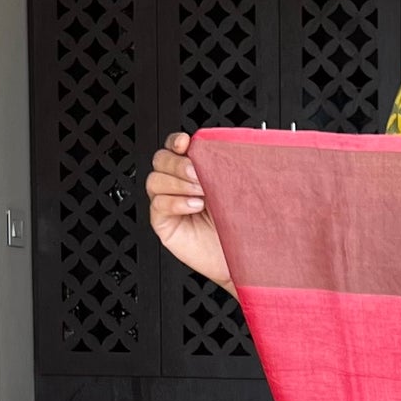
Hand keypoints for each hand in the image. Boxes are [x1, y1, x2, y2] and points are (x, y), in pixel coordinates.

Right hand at [146, 131, 236, 298]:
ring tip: (201, 195)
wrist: (246, 258)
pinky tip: (193, 206)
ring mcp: (171, 203)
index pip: (175, 148)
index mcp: (196, 171)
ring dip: (177, 183)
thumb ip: (224, 167)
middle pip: (161, 160)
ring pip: (155, 180)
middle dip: (178, 164)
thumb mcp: (236, 190)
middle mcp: (180, 185)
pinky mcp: (164, 223)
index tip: (185, 142)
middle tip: (197, 174)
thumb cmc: (244, 226)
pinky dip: (174, 202)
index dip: (176, 141)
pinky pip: (158, 205)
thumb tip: (221, 148)